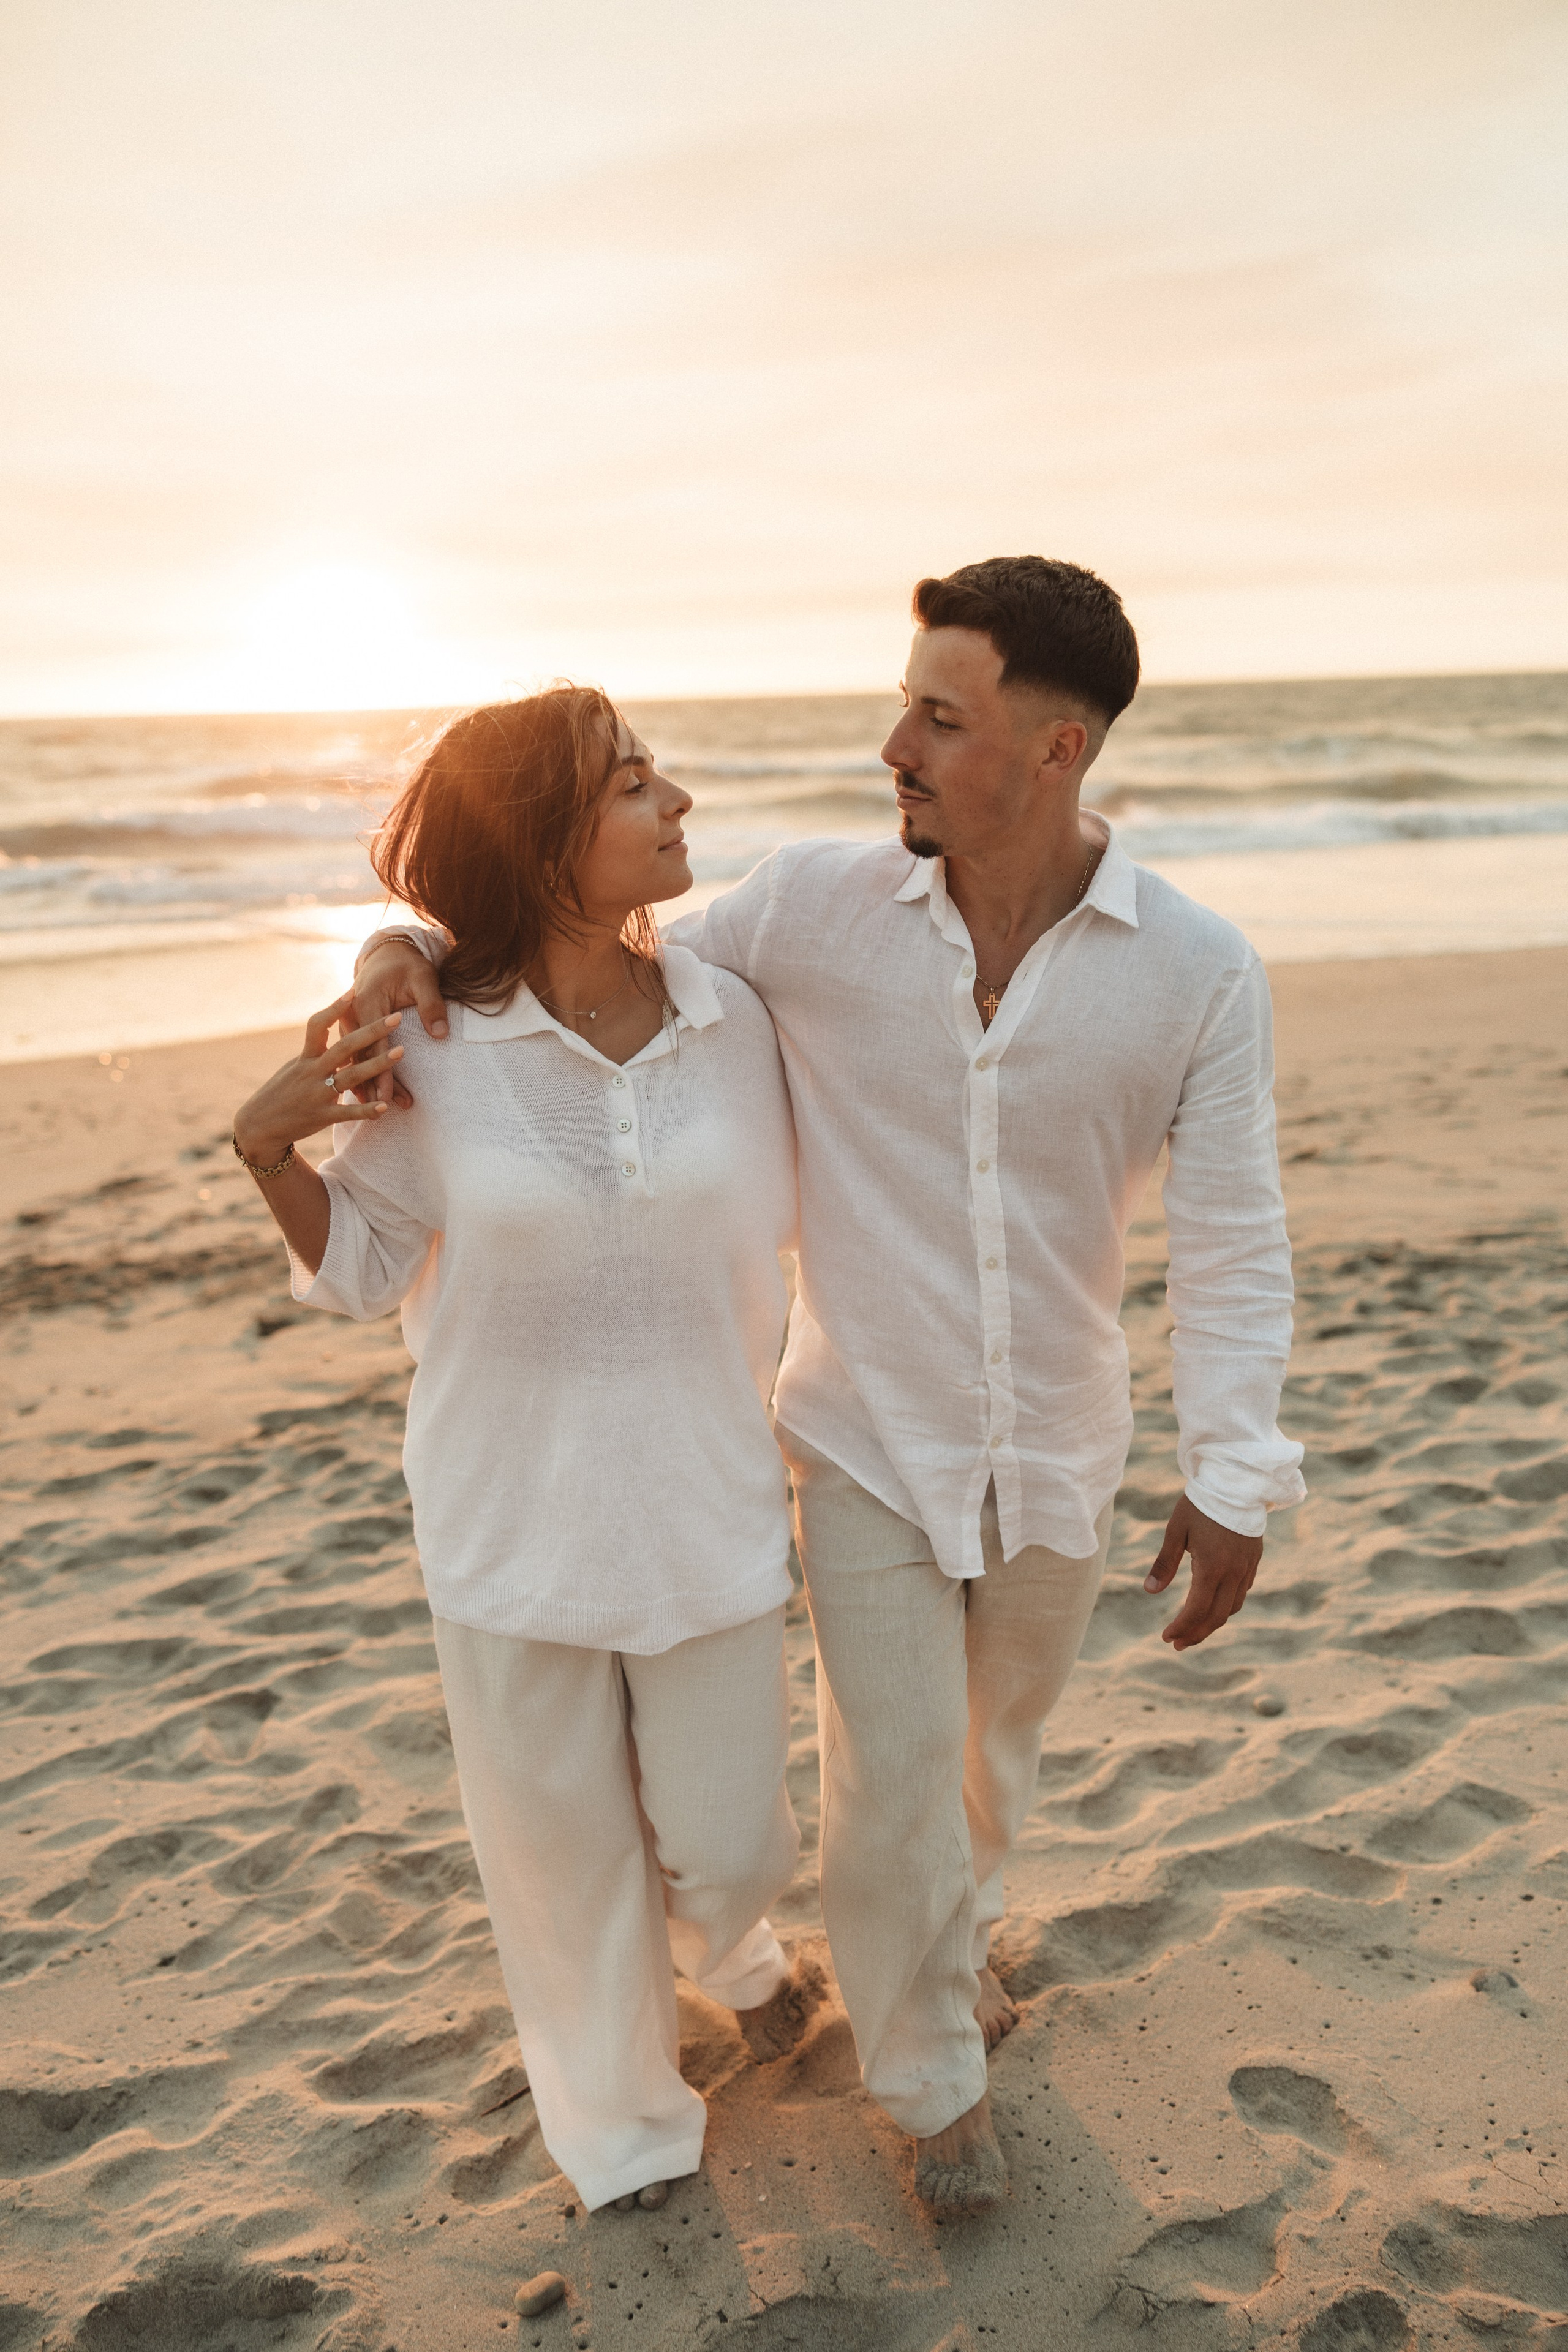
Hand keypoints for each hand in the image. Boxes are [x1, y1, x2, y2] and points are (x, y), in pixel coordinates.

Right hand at [234, 996, 402, 1165]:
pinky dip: (366, 1110)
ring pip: (351, 1076)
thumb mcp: (297, 1067)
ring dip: (377, 1064)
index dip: (334, 1009)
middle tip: (397, 1017)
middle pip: (344, 1047)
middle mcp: (312, 1072)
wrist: (260, 1126)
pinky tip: (385, 1106)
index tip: (353, 991)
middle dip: (371, 1030)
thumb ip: (317, 1052)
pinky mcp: (322, 1117)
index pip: (318, 1026)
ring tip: (401, 1051)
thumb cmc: (282, 1092)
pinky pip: (347, 1113)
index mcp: (306, 1057)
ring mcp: (317, 1094)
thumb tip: (336, 1031)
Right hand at [347, 937, 449, 1106]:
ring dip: (368, 1083)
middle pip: (361, 1058)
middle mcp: (352, 1016)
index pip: (373, 1046)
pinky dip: (362, 1072)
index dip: (381, 1074)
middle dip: (375, 1085)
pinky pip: (354, 1054)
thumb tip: (440, 1033)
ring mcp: (349, 1022)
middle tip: (388, 1108)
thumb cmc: (406, 966)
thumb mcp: (423, 978)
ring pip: (355, 1059)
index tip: (387, 1096)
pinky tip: (370, 1094)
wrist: (386, 953)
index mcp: (365, 1003)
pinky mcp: (352, 1026)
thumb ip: (432, 1005)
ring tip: (383, 1107)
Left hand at [1144, 1497, 1262, 1650]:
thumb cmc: (1200, 1504)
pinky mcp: (1253, 1560)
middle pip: (1216, 1617)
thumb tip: (1148, 1591)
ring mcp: (1246, 1568)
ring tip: (1193, 1630)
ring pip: (1232, 1608)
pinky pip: (1241, 1593)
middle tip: (1177, 1643)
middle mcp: (1233, 1573)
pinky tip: (1212, 1605)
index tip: (1166, 1638)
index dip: (1182, 1628)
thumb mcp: (1176, 1531)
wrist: (1237, 1481)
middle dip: (1196, 1634)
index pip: (1197, 1611)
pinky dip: (1226, 1606)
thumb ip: (1164, 1563)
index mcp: (1212, 1567)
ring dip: (1212, 1623)